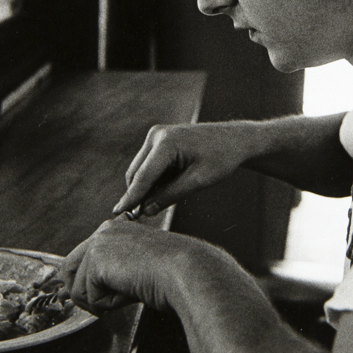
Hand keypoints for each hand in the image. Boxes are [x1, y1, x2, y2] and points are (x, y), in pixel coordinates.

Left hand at [58, 216, 198, 313]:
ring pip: (78, 288)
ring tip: (126, 295)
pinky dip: (108, 304)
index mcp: (116, 228)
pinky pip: (90, 296)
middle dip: (79, 294)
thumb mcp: (135, 266)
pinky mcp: (97, 260)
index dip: (81, 282)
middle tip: (98, 308)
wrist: (185, 270)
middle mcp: (104, 231)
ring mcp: (99, 243)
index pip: (82, 257)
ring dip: (100, 301)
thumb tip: (88, 290)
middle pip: (68, 269)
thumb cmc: (172, 272)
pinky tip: (128, 292)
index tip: (86, 298)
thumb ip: (111, 271)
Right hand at [112, 121, 264, 216]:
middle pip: (136, 173)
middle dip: (138, 195)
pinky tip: (171, 187)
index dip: (131, 197)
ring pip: (140, 171)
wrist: (234, 140)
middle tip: (141, 217)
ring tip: (168, 199)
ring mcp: (156, 136)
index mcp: (166, 142)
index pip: (143, 176)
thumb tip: (145, 210)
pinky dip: (154, 181)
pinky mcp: (159, 141)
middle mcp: (156, 135)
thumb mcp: (198, 181)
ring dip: (147, 188)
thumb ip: (170, 196)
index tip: (117, 213)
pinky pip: (148, 166)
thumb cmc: (221, 158)